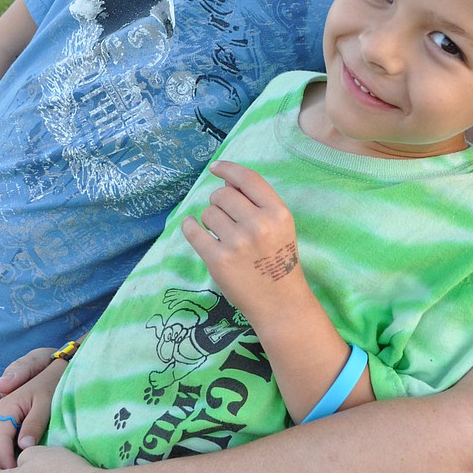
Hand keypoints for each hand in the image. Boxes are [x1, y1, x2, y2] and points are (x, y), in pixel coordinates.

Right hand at [0, 348, 56, 466]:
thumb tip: (22, 444)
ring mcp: (5, 412)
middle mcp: (0, 407)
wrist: (61, 365)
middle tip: (3, 471)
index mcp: (5, 402)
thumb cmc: (54, 379)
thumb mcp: (48, 398)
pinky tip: (6, 461)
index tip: (8, 467)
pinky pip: (0, 434)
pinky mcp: (14, 417)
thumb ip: (33, 418)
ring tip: (1, 469)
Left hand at [182, 160, 306, 325]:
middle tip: (227, 219)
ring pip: (208, 212)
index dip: (228, 169)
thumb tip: (225, 181)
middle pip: (223, 195)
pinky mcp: (219, 260)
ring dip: (210, 220)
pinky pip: (193, 231)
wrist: (280, 304)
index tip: (216, 168)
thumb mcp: (281, 228)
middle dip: (220, 202)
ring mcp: (237, 243)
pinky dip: (190, 227)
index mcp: (278, 213)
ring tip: (223, 235)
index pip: (248, 179)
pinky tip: (193, 228)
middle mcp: (259, 225)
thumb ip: (259, 204)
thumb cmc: (279, 262)